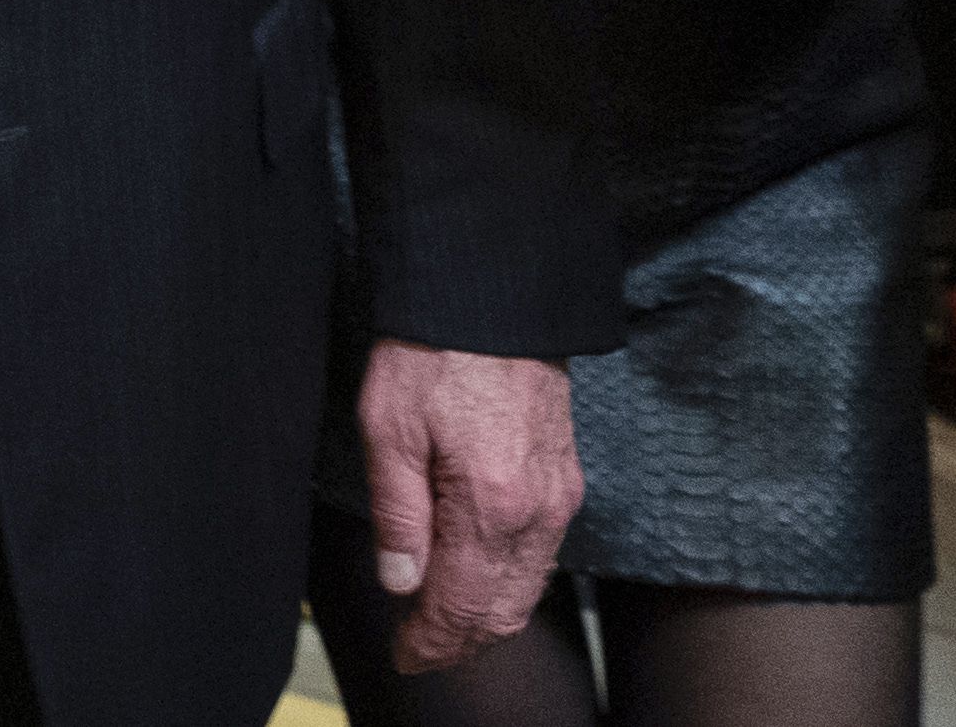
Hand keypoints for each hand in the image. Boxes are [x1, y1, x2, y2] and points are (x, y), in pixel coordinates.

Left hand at [358, 341, 581, 673]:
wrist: (492, 298)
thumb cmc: (433, 353)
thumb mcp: (389, 428)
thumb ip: (398, 514)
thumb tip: (400, 583)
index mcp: (490, 504)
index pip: (462, 605)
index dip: (431, 642)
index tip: (405, 656)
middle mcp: (537, 511)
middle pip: (504, 610)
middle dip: (461, 641)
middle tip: (420, 650)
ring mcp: (559, 496)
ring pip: (529, 588)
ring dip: (487, 616)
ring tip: (443, 624)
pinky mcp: (565, 478)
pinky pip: (544, 554)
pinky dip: (512, 581)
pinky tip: (480, 577)